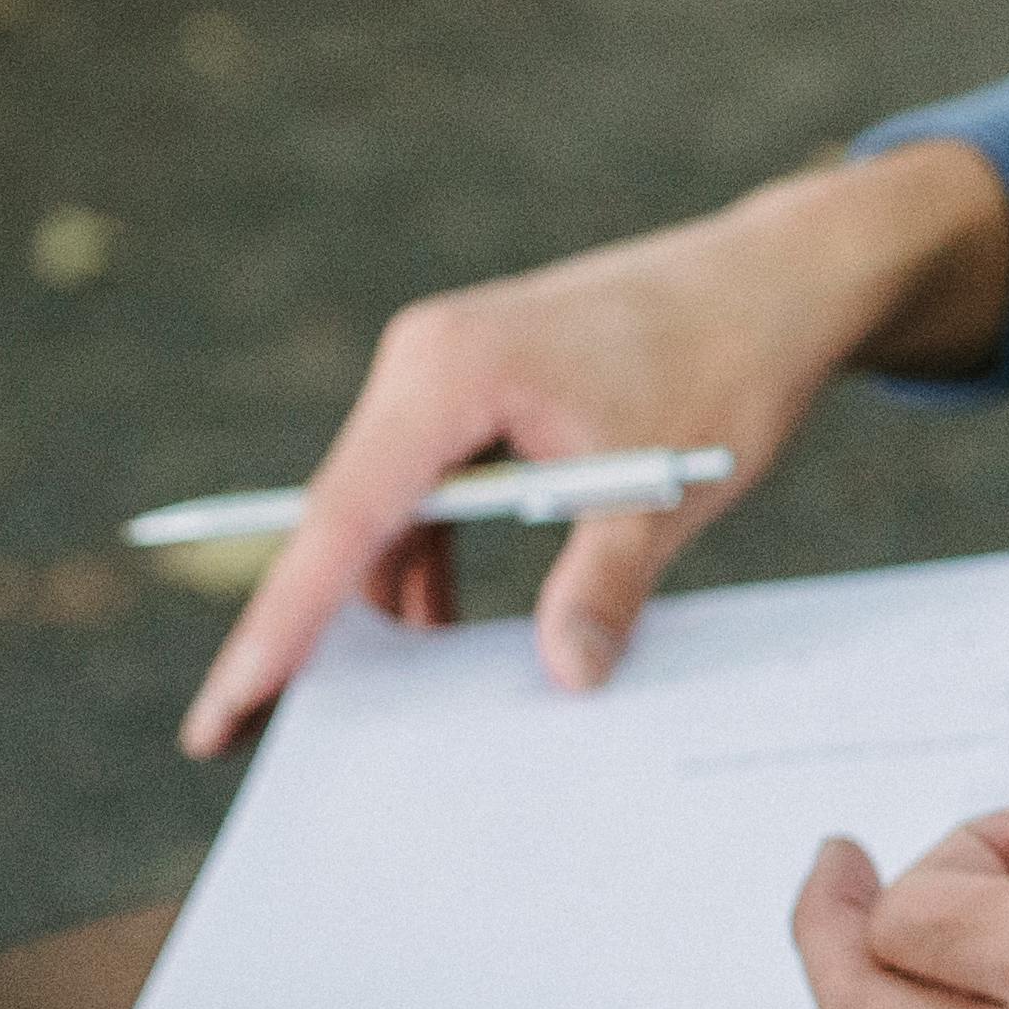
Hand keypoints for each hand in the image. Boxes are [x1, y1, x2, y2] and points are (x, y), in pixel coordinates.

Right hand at [178, 139, 1008, 753]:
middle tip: (249, 729)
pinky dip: (431, 557)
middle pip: (344, 516)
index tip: (233, 703)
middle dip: (307, 623)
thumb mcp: (666, 492)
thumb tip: (566, 676)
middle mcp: (424, 362)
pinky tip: (447, 631)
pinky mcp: (474, 388)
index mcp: (450, 374)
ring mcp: (443, 371)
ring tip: (373, 703)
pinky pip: (427, 488)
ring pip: (385, 508)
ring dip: (387, 596)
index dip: (283, 622)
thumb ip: (606, 584)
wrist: (774, 279)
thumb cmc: (724, 365)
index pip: (341, 520)